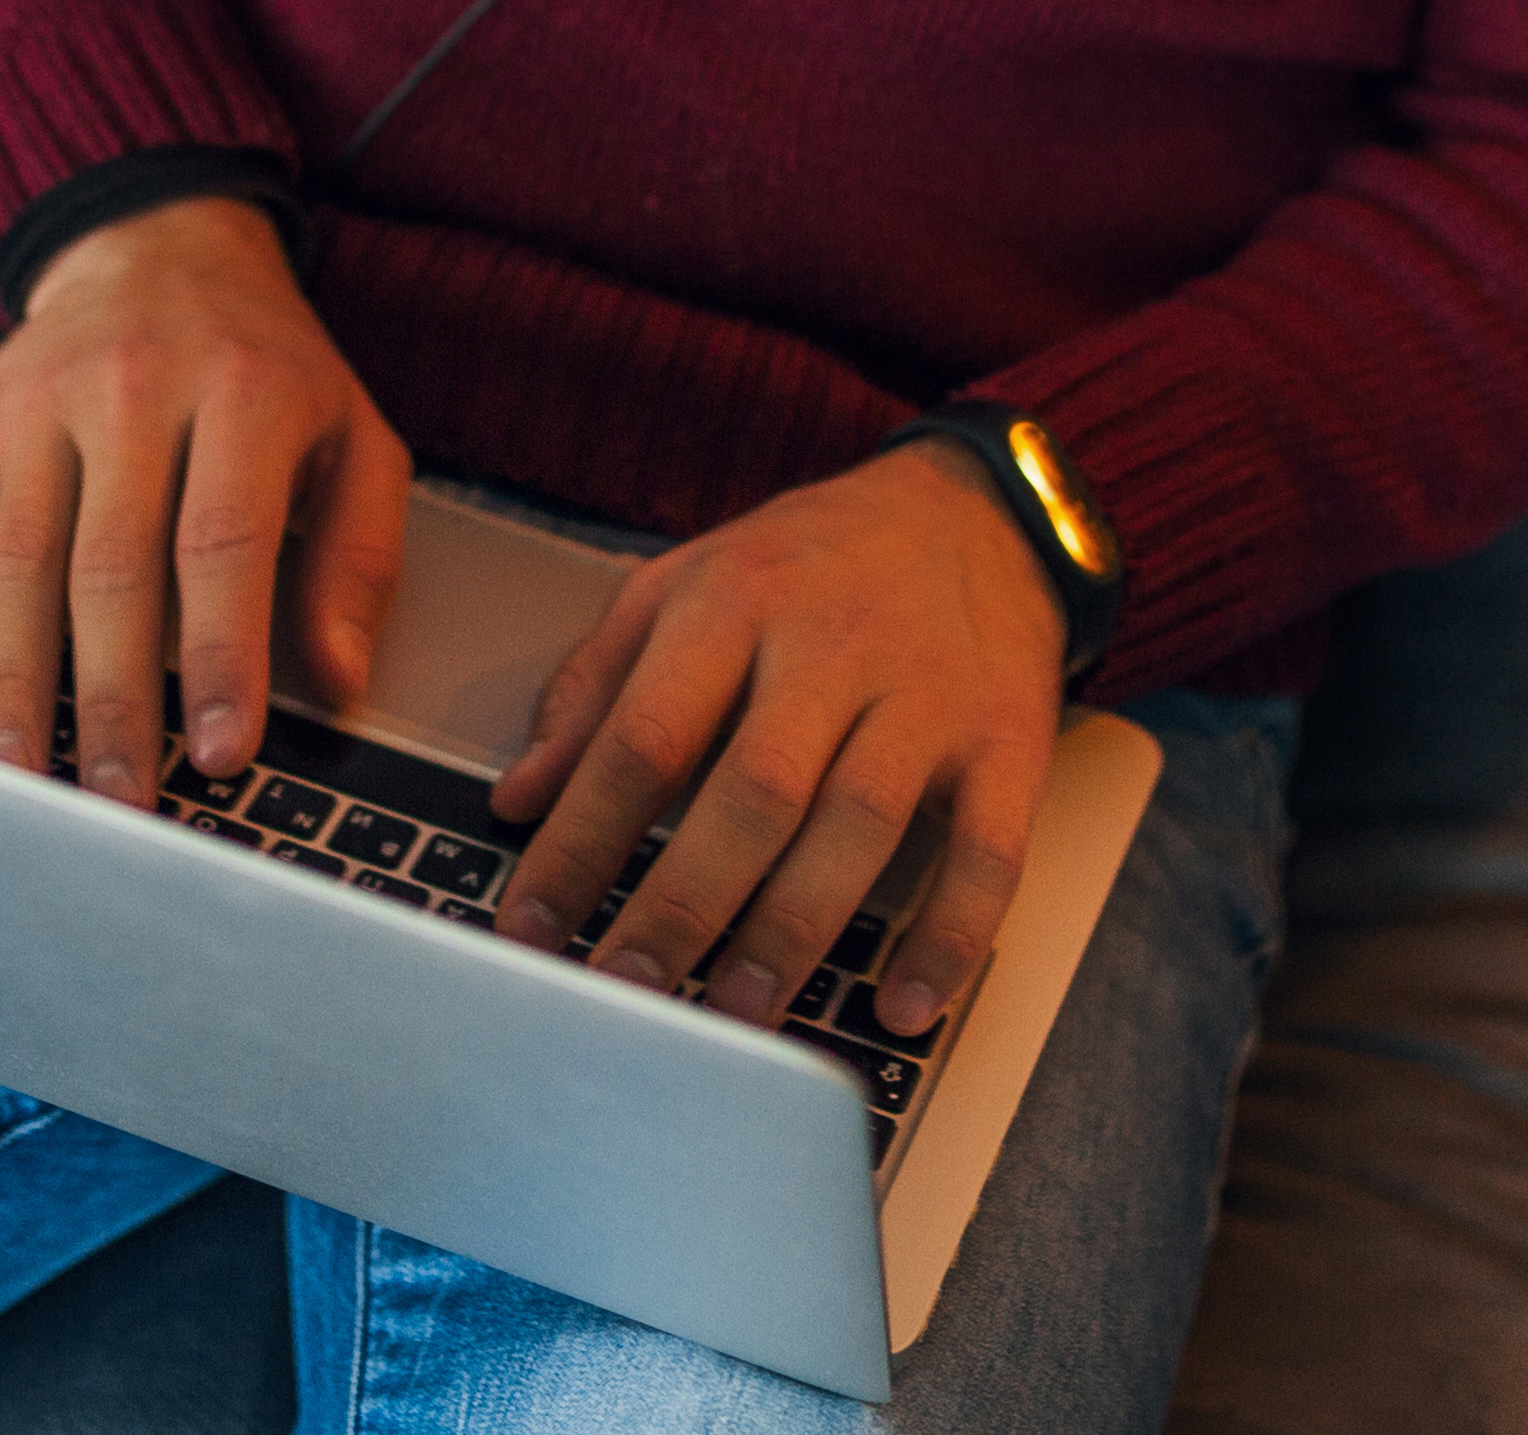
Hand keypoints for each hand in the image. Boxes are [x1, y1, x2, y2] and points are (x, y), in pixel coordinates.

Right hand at [0, 196, 410, 805]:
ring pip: (15, 562)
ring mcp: (35, 406)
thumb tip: (339, 679)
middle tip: (119, 804)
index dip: (220, 655)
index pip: (221, 541)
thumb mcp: (354, 434)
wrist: (162, 245)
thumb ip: (359, 556)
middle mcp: (130, 393)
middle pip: (110, 568)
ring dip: (11, 682)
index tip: (222, 754)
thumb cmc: (265, 363)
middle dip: (113, 701)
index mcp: (240, 393)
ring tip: (15, 777)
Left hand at [485, 441, 1065, 1041]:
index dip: (581, 840)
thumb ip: (595, 688)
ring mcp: (928, 695)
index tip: (531, 928)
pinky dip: (949, 937)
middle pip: (754, 789)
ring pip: (859, 824)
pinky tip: (902, 1008)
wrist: (973, 512)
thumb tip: (518, 799)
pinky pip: (989, 851)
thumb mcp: (683, 586)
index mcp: (735, 601)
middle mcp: (833, 645)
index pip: (645, 735)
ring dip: (794, 931)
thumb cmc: (808, 564)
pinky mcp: (1009, 741)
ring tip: (738, 1015)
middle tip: (627, 993)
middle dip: (682, 904)